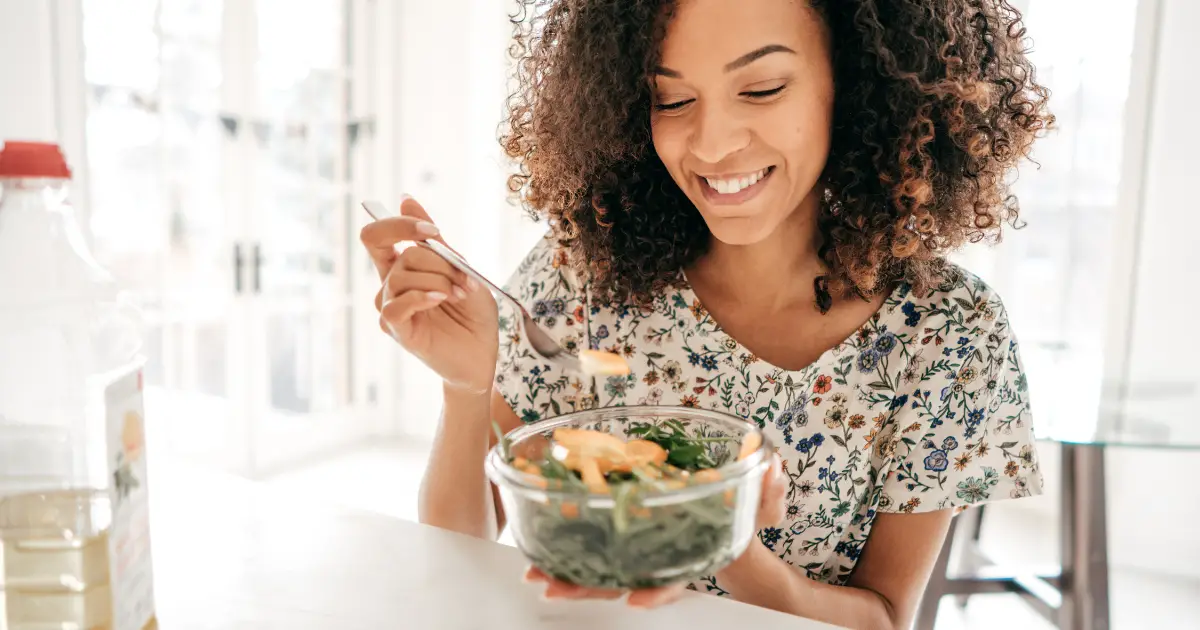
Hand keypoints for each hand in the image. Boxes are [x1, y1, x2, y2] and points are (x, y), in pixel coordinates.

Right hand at [360, 196, 498, 393]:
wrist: (484, 354)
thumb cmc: (473, 313)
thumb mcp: (460, 269)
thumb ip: (434, 240)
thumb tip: (405, 199)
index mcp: (401, 267)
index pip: (376, 235)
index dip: (400, 225)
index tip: (433, 232)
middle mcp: (390, 286)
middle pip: (400, 254)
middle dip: (440, 261)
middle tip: (465, 278)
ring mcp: (390, 308)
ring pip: (402, 276)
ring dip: (439, 280)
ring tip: (460, 295)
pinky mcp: (397, 330)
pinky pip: (395, 306)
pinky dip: (421, 297)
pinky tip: (440, 299)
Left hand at [523, 452, 786, 607]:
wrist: (724, 511)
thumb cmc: (739, 508)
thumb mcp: (761, 500)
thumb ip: (768, 490)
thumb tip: (772, 468)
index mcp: (691, 552)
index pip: (675, 578)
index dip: (658, 590)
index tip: (638, 600)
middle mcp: (661, 555)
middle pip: (623, 579)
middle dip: (588, 588)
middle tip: (553, 588)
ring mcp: (639, 545)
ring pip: (601, 567)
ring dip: (567, 573)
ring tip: (535, 574)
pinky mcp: (622, 527)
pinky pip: (592, 540)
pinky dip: (567, 543)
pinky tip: (540, 543)